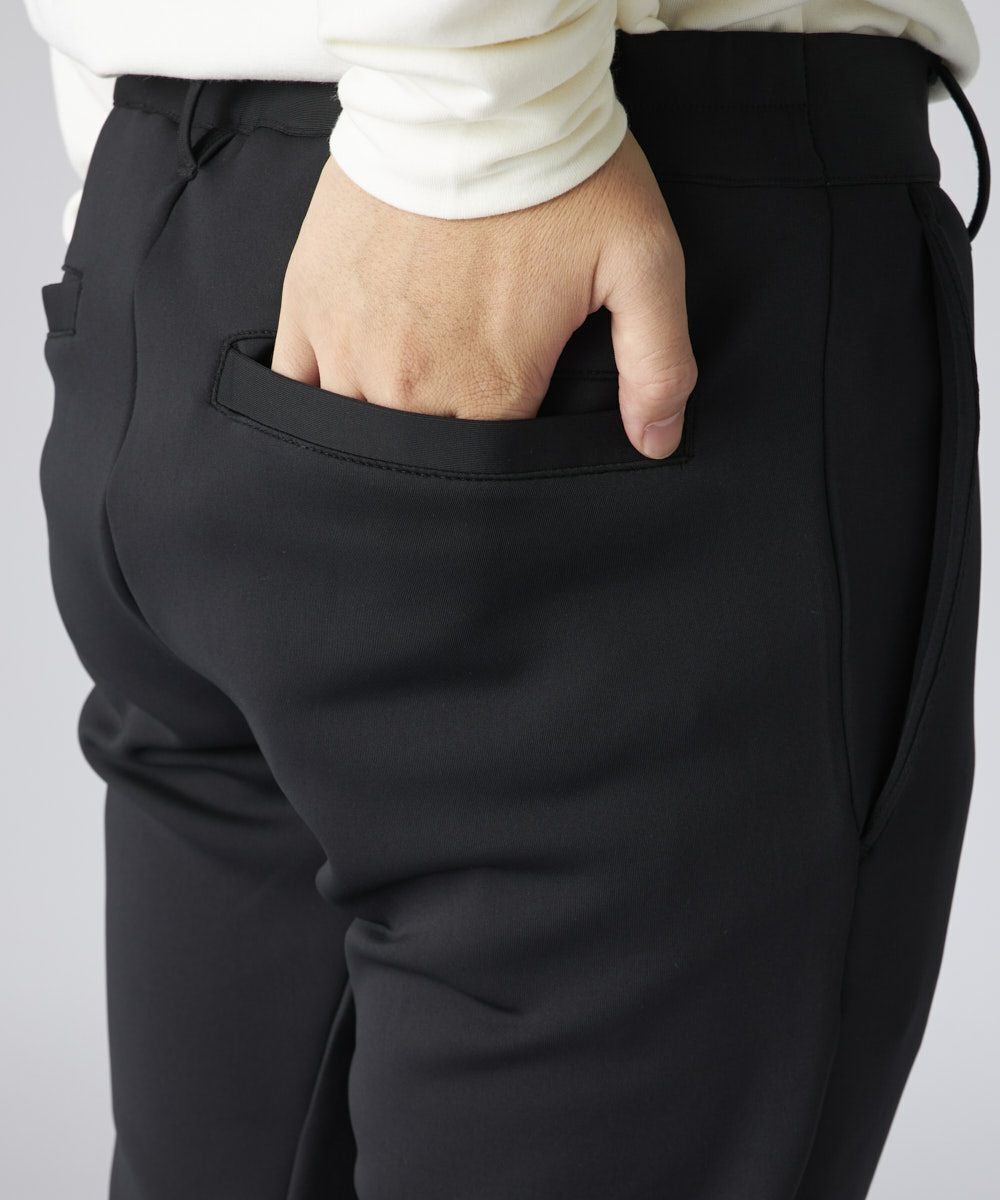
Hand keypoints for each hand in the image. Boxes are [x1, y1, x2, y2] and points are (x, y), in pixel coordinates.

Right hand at [272, 130, 696, 458]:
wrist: (470, 92)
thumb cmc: (561, 177)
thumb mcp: (642, 261)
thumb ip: (659, 363)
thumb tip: (657, 442)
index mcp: (492, 389)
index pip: (490, 471)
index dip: (504, 462)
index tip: (512, 428)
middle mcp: (411, 385)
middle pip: (422, 460)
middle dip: (445, 449)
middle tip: (463, 410)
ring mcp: (351, 348)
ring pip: (357, 432)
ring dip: (382, 427)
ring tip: (409, 398)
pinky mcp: (309, 307)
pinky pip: (297, 388)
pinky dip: (319, 403)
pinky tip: (344, 391)